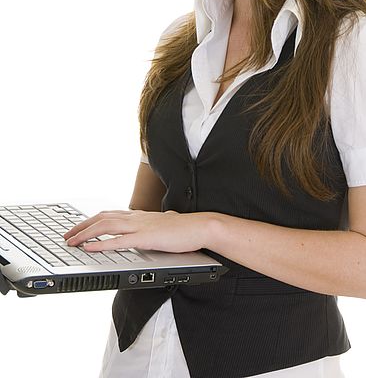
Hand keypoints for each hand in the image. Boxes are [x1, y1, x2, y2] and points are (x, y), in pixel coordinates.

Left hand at [62, 209, 210, 252]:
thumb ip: (157, 224)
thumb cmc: (186, 228)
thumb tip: (158, 224)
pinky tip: (89, 248)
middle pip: (102, 217)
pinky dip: (100, 245)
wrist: (200, 227)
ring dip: (85, 234)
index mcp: (140, 216)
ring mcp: (140, 227)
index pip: (110, 214)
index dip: (92, 220)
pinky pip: (118, 241)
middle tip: (68, 235)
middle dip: (82, 226)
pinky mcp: (145, 238)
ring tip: (72, 242)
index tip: (80, 227)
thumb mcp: (165, 224)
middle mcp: (137, 218)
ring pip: (105, 226)